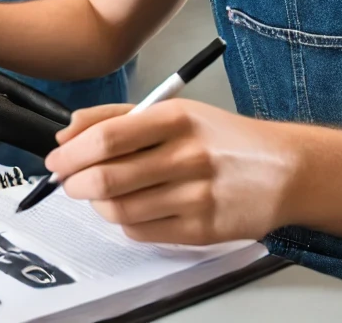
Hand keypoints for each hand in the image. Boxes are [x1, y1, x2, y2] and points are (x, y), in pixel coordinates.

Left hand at [44, 100, 300, 245]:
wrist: (285, 170)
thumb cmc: (224, 139)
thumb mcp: (177, 111)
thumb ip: (119, 117)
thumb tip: (68, 133)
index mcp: (176, 119)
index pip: (107, 138)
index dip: (72, 153)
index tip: (56, 160)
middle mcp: (187, 156)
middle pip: (107, 178)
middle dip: (75, 183)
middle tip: (70, 182)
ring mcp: (196, 195)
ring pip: (119, 210)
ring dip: (98, 204)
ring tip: (102, 195)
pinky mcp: (203, 229)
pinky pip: (142, 231)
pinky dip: (125, 222)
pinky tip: (133, 209)